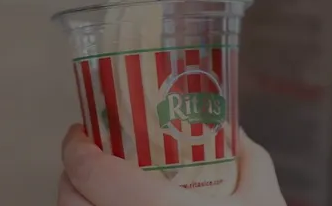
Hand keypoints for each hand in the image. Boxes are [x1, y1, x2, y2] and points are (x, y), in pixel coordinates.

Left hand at [58, 124, 286, 205]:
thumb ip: (251, 162)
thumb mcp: (262, 204)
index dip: (76, 147)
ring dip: (78, 203)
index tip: (82, 133)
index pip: (90, 172)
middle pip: (69, 200)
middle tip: (90, 157)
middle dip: (73, 173)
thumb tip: (234, 135)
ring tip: (98, 189)